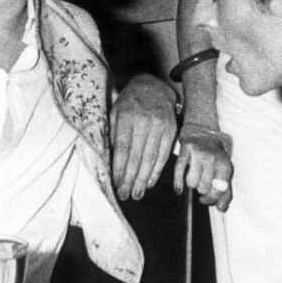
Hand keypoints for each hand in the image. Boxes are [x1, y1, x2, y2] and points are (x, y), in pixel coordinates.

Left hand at [109, 74, 176, 200]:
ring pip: (151, 158)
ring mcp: (160, 126)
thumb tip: (110, 161)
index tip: (117, 184)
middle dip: (131, 179)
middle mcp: (144, 121)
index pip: (123, 148)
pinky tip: (150, 182)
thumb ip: (112, 134)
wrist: (153, 87)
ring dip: (144, 179)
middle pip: (137, 156)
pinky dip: (157, 170)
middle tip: (126, 195)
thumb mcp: (114, 112)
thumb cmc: (129, 103)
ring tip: (137, 194)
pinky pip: (164, 154)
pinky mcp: (171, 130)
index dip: (120, 168)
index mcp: (126, 117)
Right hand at [173, 122, 232, 210]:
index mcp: (225, 166)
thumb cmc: (214, 159)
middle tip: (199, 186)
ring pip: (191, 182)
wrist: (204, 135)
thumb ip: (225, 192)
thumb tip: (221, 209)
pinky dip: (178, 184)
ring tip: (194, 179)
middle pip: (203, 188)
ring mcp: (199, 153)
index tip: (204, 200)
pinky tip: (179, 190)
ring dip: (191, 184)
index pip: (218, 191)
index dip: (210, 199)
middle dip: (200, 190)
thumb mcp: (223, 173)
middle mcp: (213, 159)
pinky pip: (179, 171)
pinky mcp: (185, 149)